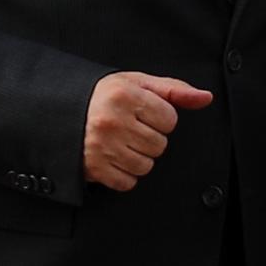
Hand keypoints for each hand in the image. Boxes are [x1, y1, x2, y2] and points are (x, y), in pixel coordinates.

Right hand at [83, 69, 210, 192]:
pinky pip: (127, 182)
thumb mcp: (136, 83)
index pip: (170, 120)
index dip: (160, 119)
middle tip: (129, 129)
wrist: (59, 112)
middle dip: (148, 139)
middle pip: (159, 145)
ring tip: (120, 143)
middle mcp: (113, 121)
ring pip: (146, 166)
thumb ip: (173, 90)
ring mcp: (102, 146)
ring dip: (137, 158)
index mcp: (125, 95)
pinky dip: (123, 174)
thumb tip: (206, 98)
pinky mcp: (94, 168)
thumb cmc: (102, 96)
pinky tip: (112, 157)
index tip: (142, 115)